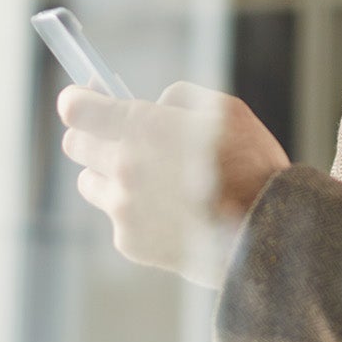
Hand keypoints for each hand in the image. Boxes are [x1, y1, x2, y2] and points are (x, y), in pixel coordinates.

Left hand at [57, 82, 290, 287]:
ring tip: (152, 181)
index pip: (76, 108)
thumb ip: (178, 99)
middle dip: (94, 136)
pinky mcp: (129, 242)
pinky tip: (172, 213)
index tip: (85, 99)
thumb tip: (153, 107)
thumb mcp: (225, 111)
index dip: (78, 99)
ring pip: (90, 183)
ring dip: (110, 176)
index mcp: (143, 128)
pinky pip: (117, 218)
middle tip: (120, 138)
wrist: (267, 233)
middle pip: (74, 145)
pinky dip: (136, 212)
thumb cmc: (253, 166)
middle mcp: (124, 168)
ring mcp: (123, 209)